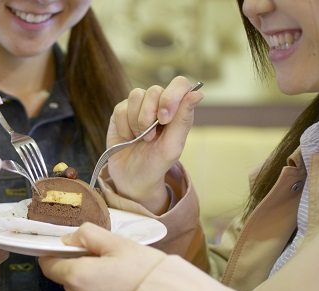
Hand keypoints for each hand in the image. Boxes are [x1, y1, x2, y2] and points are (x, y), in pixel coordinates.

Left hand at [39, 223, 165, 290]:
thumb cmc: (145, 272)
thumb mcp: (117, 242)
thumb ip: (87, 234)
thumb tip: (69, 237)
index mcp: (77, 276)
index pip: (48, 264)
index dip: (56, 253)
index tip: (70, 246)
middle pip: (66, 277)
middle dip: (80, 265)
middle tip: (106, 257)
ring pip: (80, 290)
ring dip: (91, 281)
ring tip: (117, 273)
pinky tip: (120, 288)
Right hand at [106, 76, 202, 212]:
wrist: (133, 178)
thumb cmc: (156, 163)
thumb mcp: (172, 146)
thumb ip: (183, 119)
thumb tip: (198, 94)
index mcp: (177, 109)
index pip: (179, 84)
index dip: (171, 96)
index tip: (164, 119)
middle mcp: (158, 104)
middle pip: (154, 90)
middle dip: (149, 115)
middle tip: (149, 137)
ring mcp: (139, 106)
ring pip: (136, 95)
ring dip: (137, 121)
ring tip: (140, 138)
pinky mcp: (121, 112)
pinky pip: (121, 108)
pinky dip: (124, 126)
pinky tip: (128, 138)